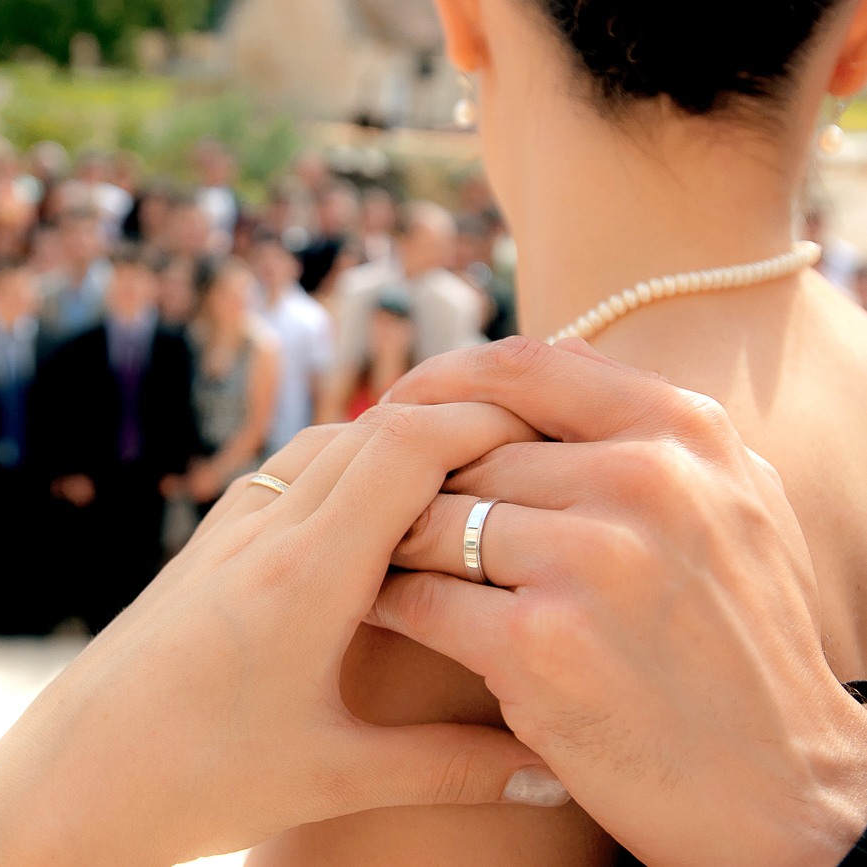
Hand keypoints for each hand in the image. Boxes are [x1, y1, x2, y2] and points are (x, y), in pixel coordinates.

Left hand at [0, 404, 564, 866]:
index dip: (483, 422)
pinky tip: (380, 507)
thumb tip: (556, 783)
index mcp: (305, 575)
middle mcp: (265, 528)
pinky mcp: (211, 539)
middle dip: (460, 419)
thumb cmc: (196, 780)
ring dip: (402, 438)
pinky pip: (295, 467)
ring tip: (467, 474)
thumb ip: (456, 771)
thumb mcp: (335, 775)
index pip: (406, 445)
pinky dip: (352, 460)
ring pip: (333, 439)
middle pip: (377, 425)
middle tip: (533, 445)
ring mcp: (231, 526)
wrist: (73, 776)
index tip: (548, 436)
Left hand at [370, 337, 866, 866]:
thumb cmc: (740, 640)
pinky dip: (388, 601)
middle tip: (377, 509)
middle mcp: (645, 480)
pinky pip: (421, 596)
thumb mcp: (729, 502)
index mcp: (684, 432)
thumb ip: (645, 424)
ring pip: (432, 518)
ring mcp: (592, 559)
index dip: (446, 383)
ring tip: (370, 555)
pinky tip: (377, 608)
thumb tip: (555, 352)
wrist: (776, 789)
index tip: (402, 413)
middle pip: (467, 451)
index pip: (528, 365)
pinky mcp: (540, 642)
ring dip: (392, 542)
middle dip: (416, 485)